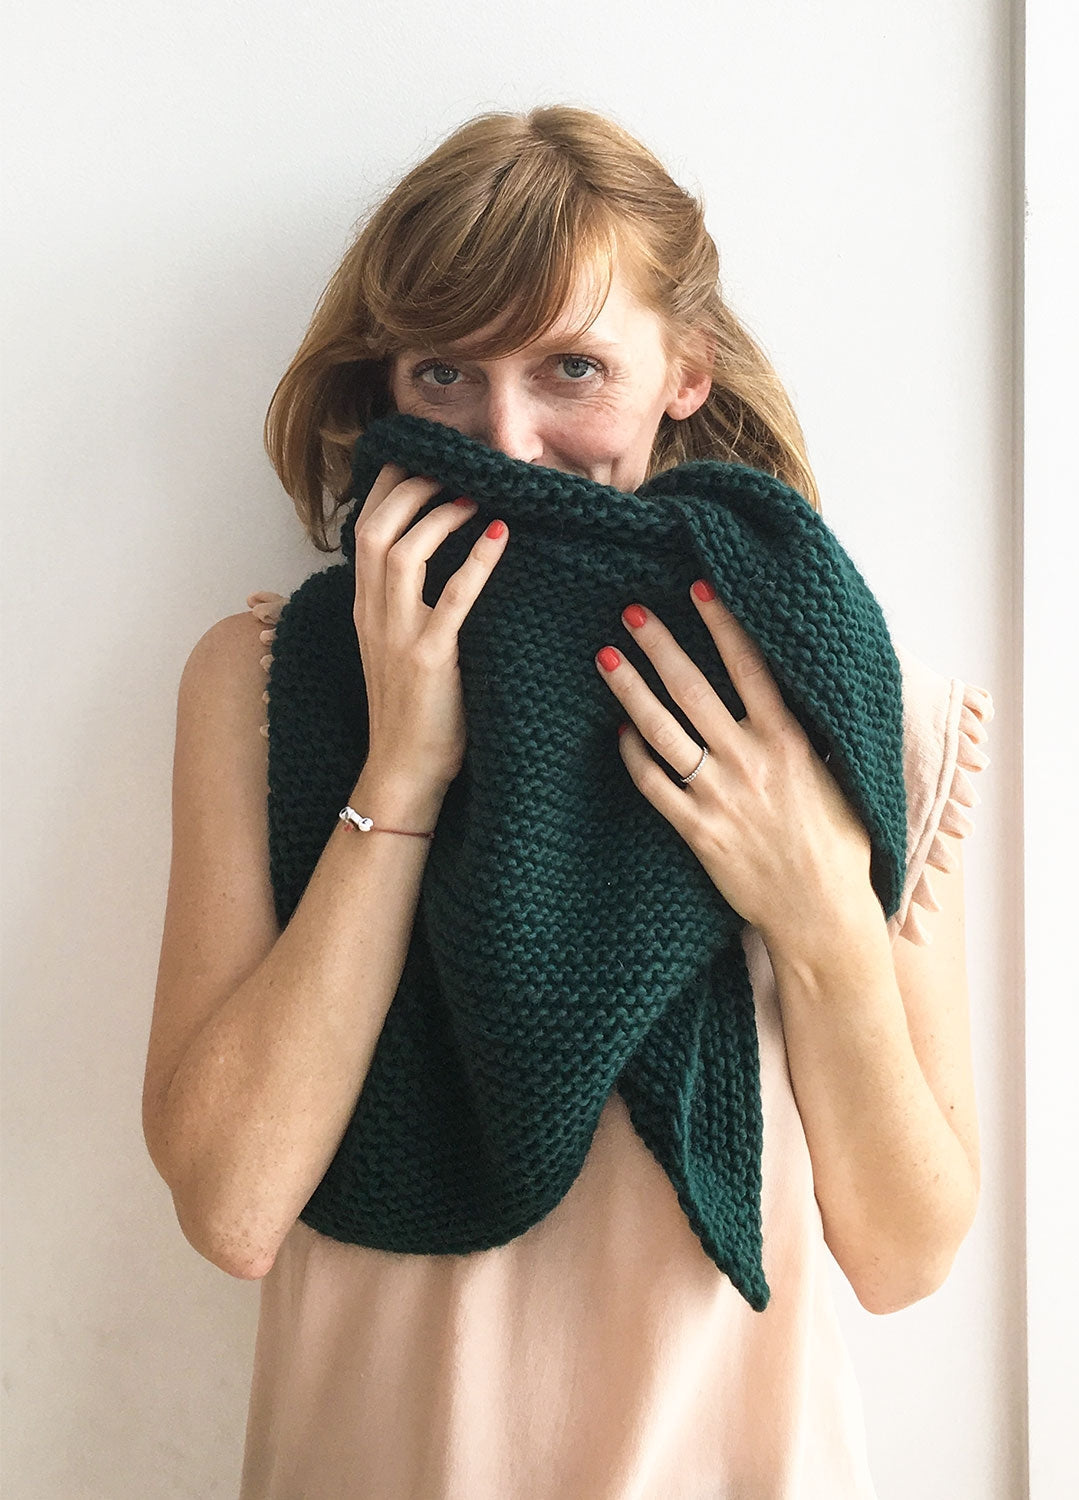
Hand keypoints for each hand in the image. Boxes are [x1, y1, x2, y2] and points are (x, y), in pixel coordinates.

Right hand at [350, 462, 508, 790]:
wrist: (403, 772)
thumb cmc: (414, 713)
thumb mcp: (397, 649)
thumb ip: (407, 607)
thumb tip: (439, 563)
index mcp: (365, 609)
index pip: (364, 530)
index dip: (389, 490)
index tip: (421, 463)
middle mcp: (373, 616)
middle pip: (375, 529)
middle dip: (410, 489)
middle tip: (450, 470)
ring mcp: (397, 636)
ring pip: (402, 554)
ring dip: (439, 516)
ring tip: (474, 496)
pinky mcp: (429, 660)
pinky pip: (451, 599)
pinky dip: (476, 562)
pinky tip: (499, 535)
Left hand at [594, 581, 874, 940]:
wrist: (823, 915)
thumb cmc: (841, 848)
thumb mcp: (848, 779)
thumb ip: (829, 735)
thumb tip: (828, 692)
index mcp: (791, 741)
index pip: (750, 668)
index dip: (722, 624)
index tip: (697, 587)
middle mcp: (751, 761)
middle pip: (694, 690)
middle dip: (660, 647)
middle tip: (631, 612)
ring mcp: (720, 796)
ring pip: (664, 732)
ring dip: (632, 692)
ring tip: (606, 658)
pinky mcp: (697, 831)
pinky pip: (655, 786)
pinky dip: (633, 757)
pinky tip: (618, 733)